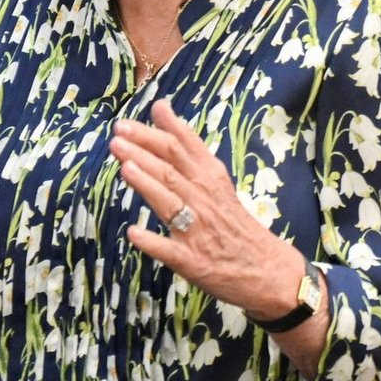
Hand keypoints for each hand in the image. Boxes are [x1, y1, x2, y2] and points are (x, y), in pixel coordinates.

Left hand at [109, 98, 302, 318]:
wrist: (264, 267)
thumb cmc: (233, 221)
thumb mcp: (216, 181)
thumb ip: (188, 150)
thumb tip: (161, 113)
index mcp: (211, 176)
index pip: (182, 146)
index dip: (157, 131)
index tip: (129, 119)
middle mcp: (204, 198)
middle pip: (172, 169)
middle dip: (143, 150)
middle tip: (117, 134)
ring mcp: (197, 230)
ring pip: (169, 202)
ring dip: (147, 184)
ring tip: (124, 167)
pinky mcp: (191, 261)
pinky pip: (170, 250)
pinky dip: (152, 241)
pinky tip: (134, 234)